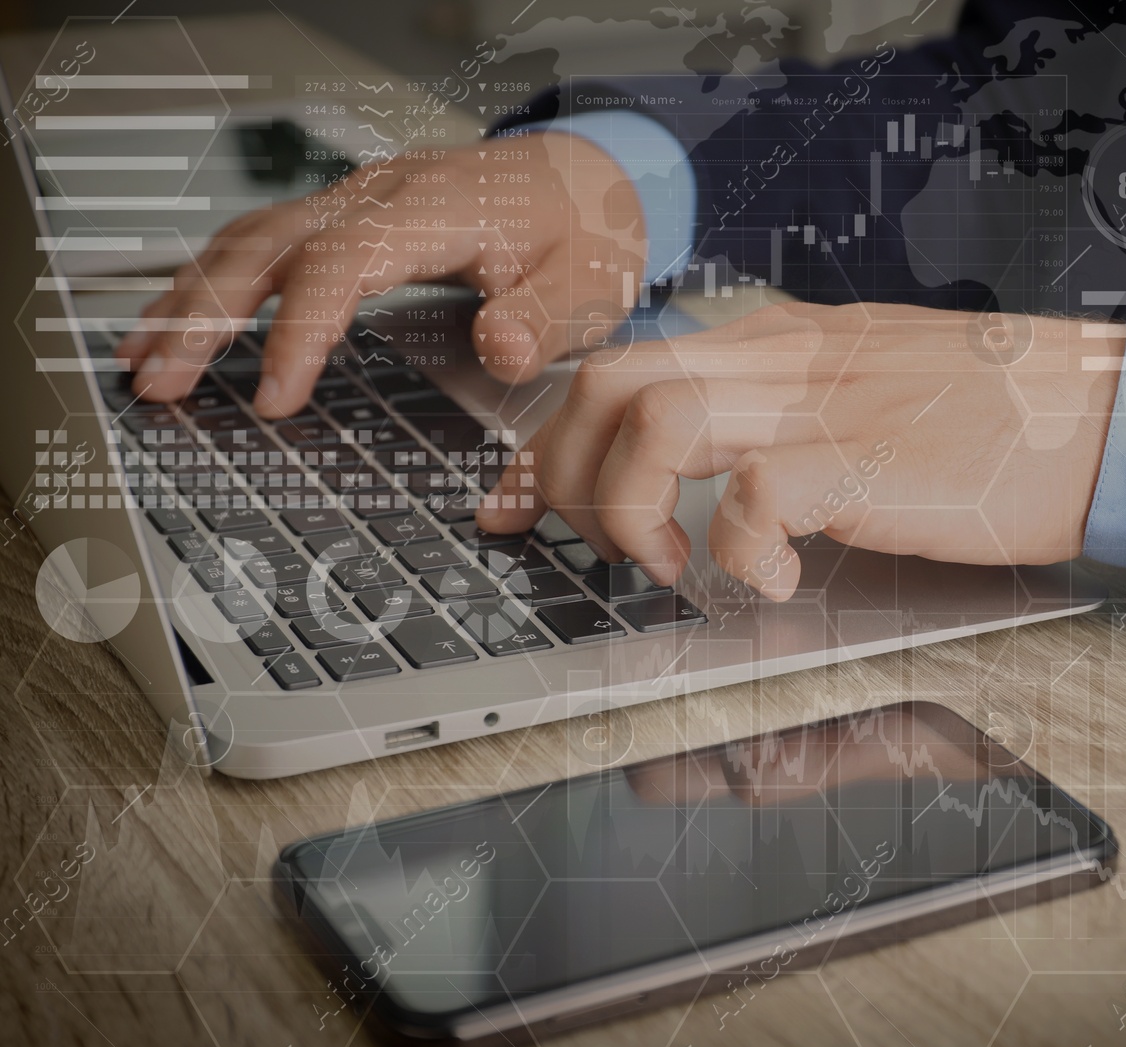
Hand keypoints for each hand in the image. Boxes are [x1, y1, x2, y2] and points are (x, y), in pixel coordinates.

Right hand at [114, 133, 645, 417]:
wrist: (587, 175)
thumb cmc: (585, 230)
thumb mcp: (591, 281)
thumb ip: (546, 319)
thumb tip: (498, 349)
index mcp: (436, 209)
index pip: (342, 264)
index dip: (301, 331)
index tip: (276, 397)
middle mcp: (382, 196)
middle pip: (270, 244)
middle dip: (206, 315)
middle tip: (158, 383)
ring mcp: (358, 202)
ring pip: (252, 238)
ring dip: (191, 297)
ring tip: (141, 359)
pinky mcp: (349, 218)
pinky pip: (267, 241)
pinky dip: (215, 280)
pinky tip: (183, 320)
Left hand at [476, 302, 1124, 598]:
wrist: (1101, 413)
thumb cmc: (992, 417)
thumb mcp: (864, 397)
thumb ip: (781, 419)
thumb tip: (713, 479)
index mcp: (777, 347)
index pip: (619, 361)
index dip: (541, 435)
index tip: (509, 499)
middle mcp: (782, 363)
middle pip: (608, 380)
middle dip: (559, 469)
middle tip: (584, 542)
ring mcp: (824, 407)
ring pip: (656, 418)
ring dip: (630, 505)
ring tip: (670, 566)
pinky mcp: (871, 462)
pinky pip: (761, 490)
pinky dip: (739, 547)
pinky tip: (774, 582)